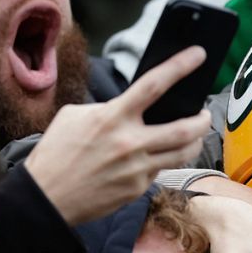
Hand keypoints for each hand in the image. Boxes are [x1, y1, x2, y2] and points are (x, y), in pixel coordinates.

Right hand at [25, 46, 210, 224]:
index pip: (154, 85)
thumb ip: (107, 108)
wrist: (47, 198)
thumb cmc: (57, 153)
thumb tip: (130, 107)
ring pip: (183, 153)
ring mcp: (137, 168)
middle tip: (205, 114)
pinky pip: (160, 170)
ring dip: (195, 142)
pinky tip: (156, 157)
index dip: (180, 67)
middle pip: (185, 128)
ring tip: (194, 134)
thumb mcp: (75, 117)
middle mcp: (130, 142)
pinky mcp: (138, 188)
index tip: (199, 54)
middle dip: (203, 120)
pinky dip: (162, 161)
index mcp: (113, 117)